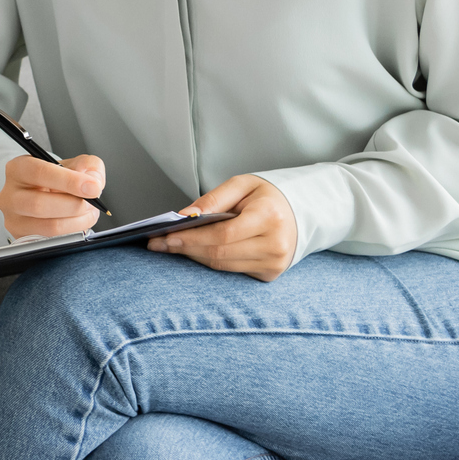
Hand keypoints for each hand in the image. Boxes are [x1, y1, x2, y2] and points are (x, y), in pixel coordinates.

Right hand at [0, 153, 104, 239]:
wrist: (42, 195)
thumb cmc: (56, 179)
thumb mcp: (73, 164)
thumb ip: (88, 166)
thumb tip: (94, 181)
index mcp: (18, 168)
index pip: (39, 172)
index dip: (69, 181)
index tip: (93, 187)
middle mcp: (9, 194)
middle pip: (39, 204)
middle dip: (74, 205)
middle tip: (92, 203)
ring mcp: (13, 219)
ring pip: (49, 226)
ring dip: (77, 221)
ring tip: (88, 213)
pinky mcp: (22, 238)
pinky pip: (53, 240)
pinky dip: (73, 232)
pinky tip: (78, 222)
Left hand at [148, 174, 297, 280]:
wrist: (300, 212)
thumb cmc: (267, 196)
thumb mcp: (241, 185)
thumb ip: (212, 199)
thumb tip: (183, 215)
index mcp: (270, 217)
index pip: (222, 234)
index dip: (191, 237)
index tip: (165, 235)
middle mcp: (276, 245)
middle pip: (219, 253)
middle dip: (185, 248)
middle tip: (158, 243)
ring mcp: (275, 263)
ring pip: (223, 265)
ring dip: (193, 256)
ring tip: (170, 246)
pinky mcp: (270, 274)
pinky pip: (231, 270)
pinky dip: (210, 260)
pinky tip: (193, 251)